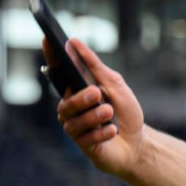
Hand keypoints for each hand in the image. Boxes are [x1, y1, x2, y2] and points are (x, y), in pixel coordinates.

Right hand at [47, 38, 147, 178]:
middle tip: (97, 93)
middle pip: (66, 103)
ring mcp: (75, 128)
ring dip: (95, 116)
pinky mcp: (82, 145)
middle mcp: (71, 110)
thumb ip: (95, 67)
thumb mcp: (115, 85)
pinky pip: (86, 139)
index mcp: (76, 92)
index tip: (48, 40)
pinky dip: (103, 132)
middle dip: (81, 98)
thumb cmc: (125, 113)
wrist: (138, 143)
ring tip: (110, 112)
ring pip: (74, 122)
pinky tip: (113, 130)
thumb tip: (75, 43)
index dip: (52, 57)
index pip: (59, 73)